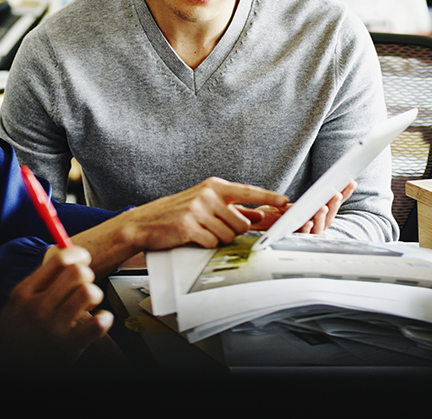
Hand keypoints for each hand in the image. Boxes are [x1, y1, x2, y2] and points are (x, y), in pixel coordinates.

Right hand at [0, 245, 112, 366]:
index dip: (78, 255)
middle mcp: (38, 308)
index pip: (59, 260)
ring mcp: (53, 328)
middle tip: (83, 285)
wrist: (6, 368)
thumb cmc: (14, 334)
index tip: (83, 259)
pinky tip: (98, 321)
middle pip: (77, 272)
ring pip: (89, 292)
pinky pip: (98, 324)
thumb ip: (39, 282)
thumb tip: (69, 257)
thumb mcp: (16, 304)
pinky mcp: (68, 348)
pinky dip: (104, 319)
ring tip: (88, 304)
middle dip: (86, 275)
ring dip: (95, 295)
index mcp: (24, 293)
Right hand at [122, 177, 288, 251]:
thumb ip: (232, 209)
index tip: (285, 201)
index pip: (248, 192)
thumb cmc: (178, 213)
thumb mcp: (205, 203)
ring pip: (228, 235)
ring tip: (201, 232)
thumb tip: (257, 217)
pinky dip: (205, 245)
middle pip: (241, 223)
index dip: (268, 197)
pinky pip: (212, 243)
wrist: (146, 222)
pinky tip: (193, 237)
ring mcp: (198, 210)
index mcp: (214, 187)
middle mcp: (208, 195)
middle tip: (214, 228)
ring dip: (218, 239)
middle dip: (232, 231)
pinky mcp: (189, 226)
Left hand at [257, 180, 356, 234]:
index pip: (335, 203)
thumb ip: (315, 197)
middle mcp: (316, 225)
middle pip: (329, 216)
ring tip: (322, 207)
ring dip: (321, 217)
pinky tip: (307, 222)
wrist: (262, 222)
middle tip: (336, 194)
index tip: (351, 182)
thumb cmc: (282, 212)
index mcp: (319, 215)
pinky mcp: (294, 238)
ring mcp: (306, 233)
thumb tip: (332, 182)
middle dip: (334, 206)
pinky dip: (306, 229)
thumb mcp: (300, 202)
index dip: (345, 193)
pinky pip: (301, 235)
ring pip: (318, 227)